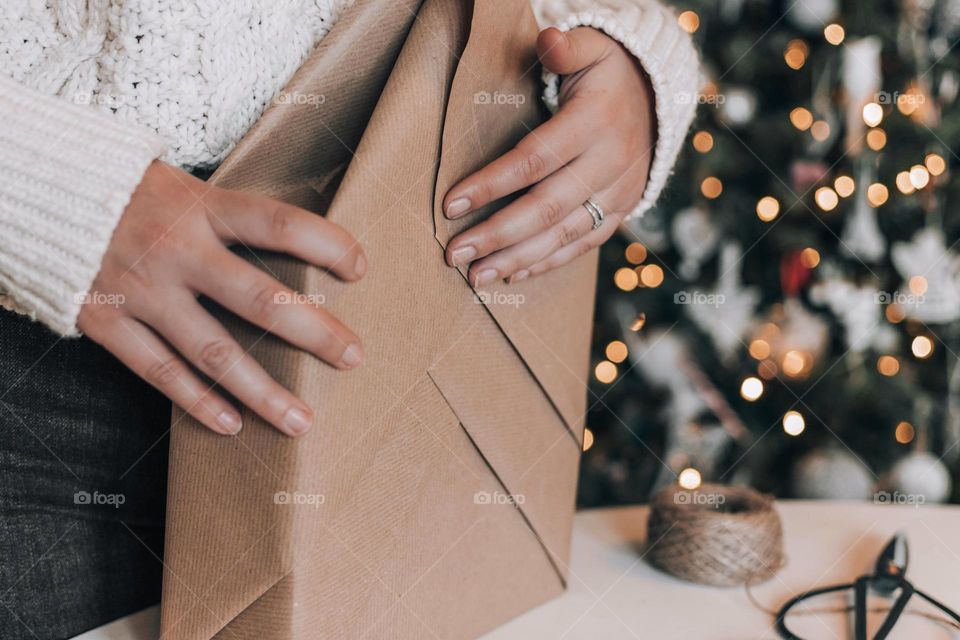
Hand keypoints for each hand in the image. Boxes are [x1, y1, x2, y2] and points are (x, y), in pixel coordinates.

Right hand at [78, 161, 366, 436]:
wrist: (41, 192)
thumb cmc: (130, 193)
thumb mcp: (185, 186)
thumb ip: (232, 219)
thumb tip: (304, 243)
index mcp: (201, 207)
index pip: (278, 223)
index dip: (325, 244)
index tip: (360, 268)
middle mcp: (176, 250)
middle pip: (259, 299)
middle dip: (314, 333)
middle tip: (354, 358)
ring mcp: (141, 290)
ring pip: (213, 351)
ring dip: (262, 391)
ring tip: (302, 420)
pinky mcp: (107, 321)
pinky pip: (159, 371)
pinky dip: (197, 400)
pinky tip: (231, 424)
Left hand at [443, 27, 655, 283]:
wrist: (658, 100)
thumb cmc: (607, 74)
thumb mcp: (593, 47)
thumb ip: (567, 46)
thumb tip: (546, 39)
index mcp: (596, 122)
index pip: (536, 160)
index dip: (493, 184)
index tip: (451, 204)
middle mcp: (611, 163)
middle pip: (546, 208)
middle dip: (497, 234)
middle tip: (455, 253)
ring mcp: (618, 193)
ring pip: (564, 235)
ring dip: (517, 259)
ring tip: (476, 276)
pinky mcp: (621, 212)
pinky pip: (583, 246)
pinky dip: (547, 263)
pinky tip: (512, 274)